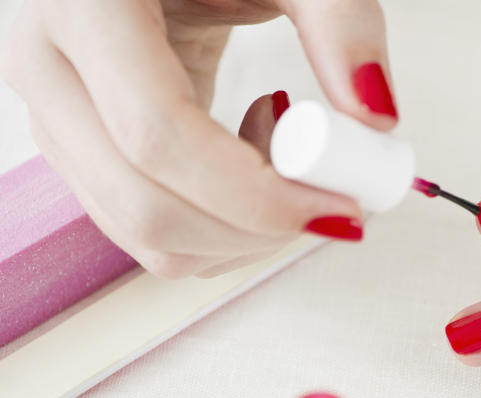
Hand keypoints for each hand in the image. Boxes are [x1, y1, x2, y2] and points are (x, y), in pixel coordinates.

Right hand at [0, 0, 397, 277]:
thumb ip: (340, 21)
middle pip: (147, 205)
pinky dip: (220, 225)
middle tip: (333, 200)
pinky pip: (148, 229)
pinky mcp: (80, 152)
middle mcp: (46, 70)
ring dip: (242, 233)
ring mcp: (55, 119)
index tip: (341, 206)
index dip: (256, 193)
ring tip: (287, 152)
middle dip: (258, 228)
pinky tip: (250, 157)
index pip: (158, 135)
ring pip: (145, 234)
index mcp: (81, 6)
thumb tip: (378, 119)